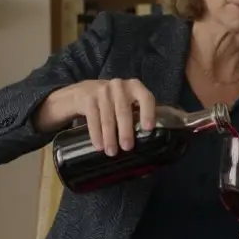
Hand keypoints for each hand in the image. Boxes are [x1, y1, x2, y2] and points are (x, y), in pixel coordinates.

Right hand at [39, 78, 156, 154]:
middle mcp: (119, 86)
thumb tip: (154, 137)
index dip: (148, 112)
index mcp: (135, 87)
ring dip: (110, 137)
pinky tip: (99, 146)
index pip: (145, 97)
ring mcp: (102, 91)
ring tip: (112, 152)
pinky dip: (96, 134)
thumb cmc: (114, 101)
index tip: (148, 128)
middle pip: (123, 110)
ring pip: (107, 117)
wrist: (85, 92)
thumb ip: (140, 112)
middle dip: (125, 131)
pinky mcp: (88, 99)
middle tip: (127, 147)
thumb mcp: (128, 100)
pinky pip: (93, 119)